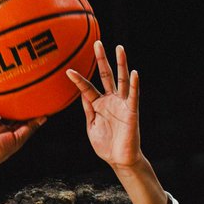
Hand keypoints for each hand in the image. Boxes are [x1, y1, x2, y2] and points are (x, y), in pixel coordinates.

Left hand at [66, 41, 142, 170]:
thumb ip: (88, 110)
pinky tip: (134, 72)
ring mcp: (122, 104)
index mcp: (99, 104)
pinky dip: (134, 84)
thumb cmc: (106, 145)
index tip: (68, 70)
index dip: (79, 79)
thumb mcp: (91, 126)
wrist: (119, 160)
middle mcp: (111, 100)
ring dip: (121, 64)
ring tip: (119, 48)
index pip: (88, 88)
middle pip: (106, 75)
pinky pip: (133, 96)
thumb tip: (81, 94)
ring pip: (121, 80)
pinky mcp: (132, 112)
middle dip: (101, 59)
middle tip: (97, 43)